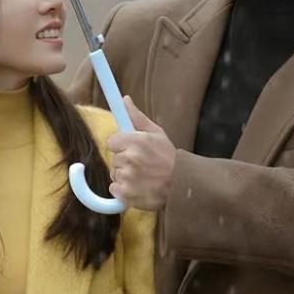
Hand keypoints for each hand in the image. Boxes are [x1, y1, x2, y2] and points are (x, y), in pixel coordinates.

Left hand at [106, 97, 176, 211]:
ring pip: (114, 174)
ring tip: (143, 177)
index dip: (121, 146)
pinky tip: (139, 187)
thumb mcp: (156, 133)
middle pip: (114, 159)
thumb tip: (124, 100)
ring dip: (125, 177)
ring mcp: (128, 177)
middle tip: (143, 165)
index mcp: (136, 141)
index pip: (111, 141)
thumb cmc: (169, 157)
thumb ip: (137, 117)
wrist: (182, 185)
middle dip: (124, 162)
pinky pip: (114, 189)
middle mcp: (130, 158)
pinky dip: (123, 191)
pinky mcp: (126, 194)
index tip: (132, 150)